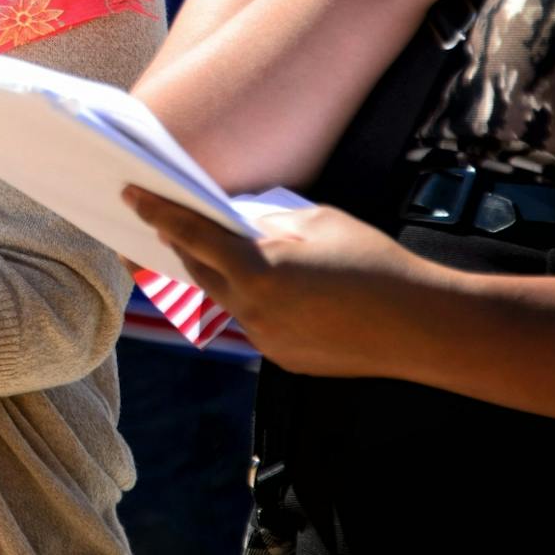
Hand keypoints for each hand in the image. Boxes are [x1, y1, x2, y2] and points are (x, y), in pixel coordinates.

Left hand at [124, 187, 446, 378]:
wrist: (422, 327)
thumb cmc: (374, 263)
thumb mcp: (317, 222)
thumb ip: (269, 221)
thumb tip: (239, 219)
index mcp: (255, 271)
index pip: (192, 235)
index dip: (158, 212)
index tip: (132, 195)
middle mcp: (251, 311)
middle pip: (200, 271)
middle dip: (181, 245)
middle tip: (161, 221)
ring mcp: (266, 341)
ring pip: (227, 299)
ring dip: (221, 274)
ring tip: (217, 249)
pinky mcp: (284, 359)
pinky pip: (257, 322)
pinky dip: (255, 301)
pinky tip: (271, 287)